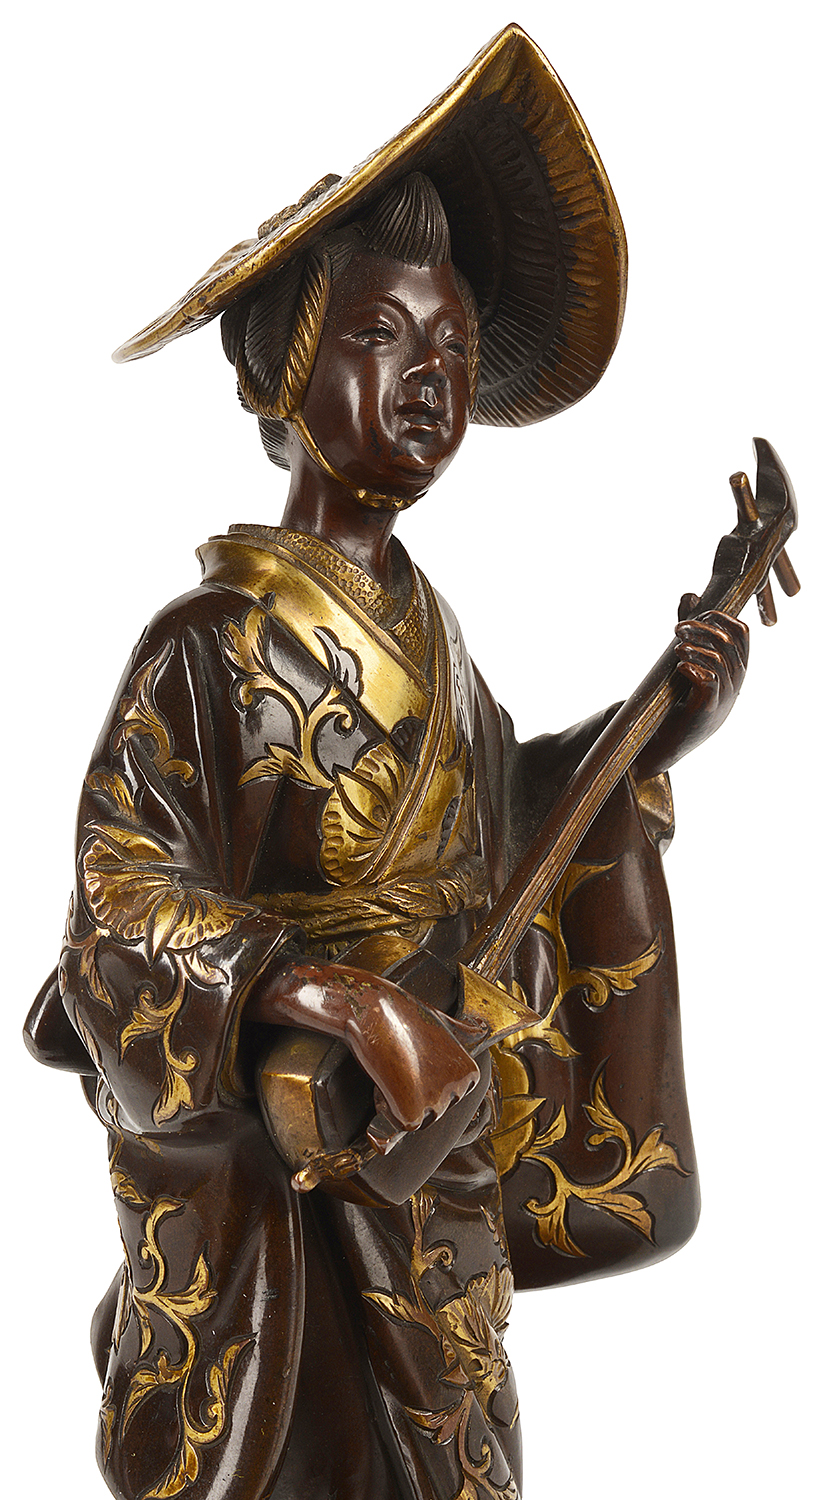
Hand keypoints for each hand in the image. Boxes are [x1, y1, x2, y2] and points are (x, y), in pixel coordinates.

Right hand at [247, 959, 479, 1134]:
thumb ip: (463, 1031)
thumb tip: (479, 1028)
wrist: (374, 1012)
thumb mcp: (443, 1021)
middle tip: (402, 1065)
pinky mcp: (411, 1113)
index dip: (429, 1083)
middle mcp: (458, 1088)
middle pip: (436, 1110)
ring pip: (418, 1118)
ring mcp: (435, 1102)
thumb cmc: (404, 1014)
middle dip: (416, 1095)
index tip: (418, 1061)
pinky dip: (387, 1107)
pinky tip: (385, 1080)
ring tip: (394, 1070)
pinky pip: (399, 1123)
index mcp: (469, 1071)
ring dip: (402, 1102)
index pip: (452, 1096)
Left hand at [632, 606, 748, 779]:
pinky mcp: (706, 711)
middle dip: (701, 628)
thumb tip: (690, 595)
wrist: (668, 742)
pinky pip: (709, 682)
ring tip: (675, 649)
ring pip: (719, 660)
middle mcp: (735, 681)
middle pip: (728, 642)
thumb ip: (691, 629)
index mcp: (735, 667)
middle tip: (676, 630)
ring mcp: (724, 697)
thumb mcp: (690, 660)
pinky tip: (680, 668)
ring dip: (694, 648)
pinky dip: (694, 668)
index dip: (721, 617)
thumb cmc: (680, 699)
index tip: (697, 615)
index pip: (742, 633)